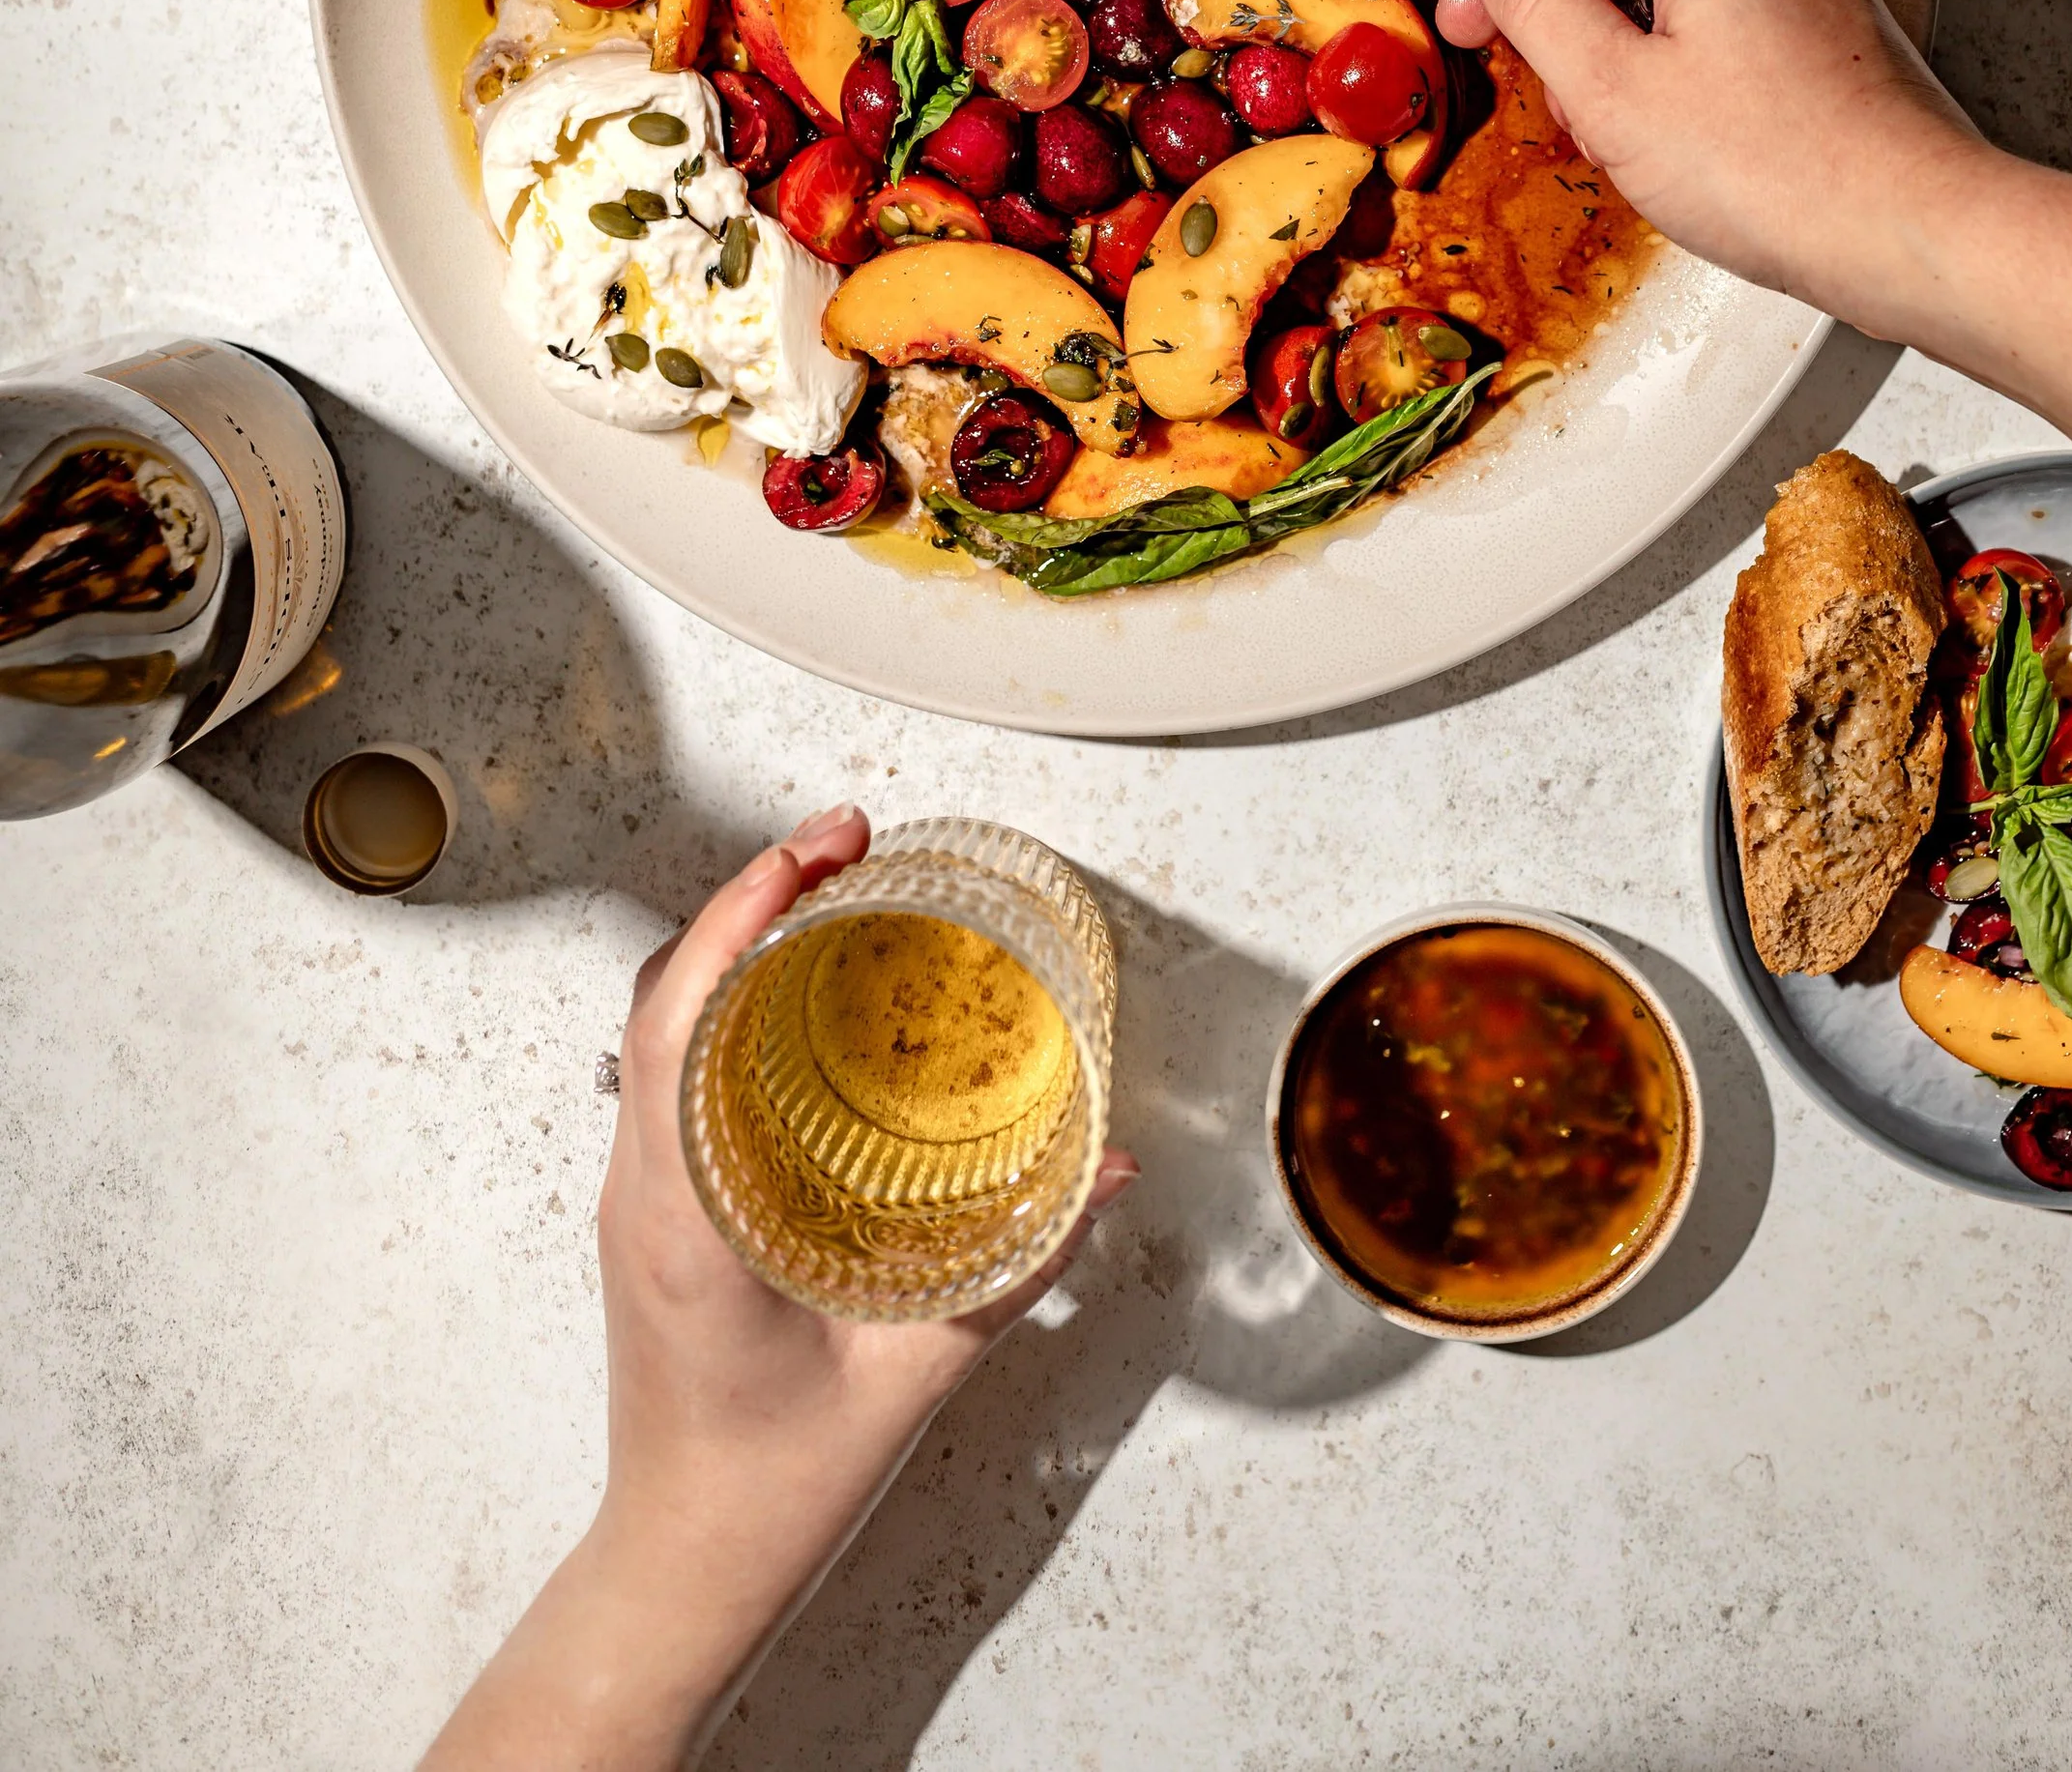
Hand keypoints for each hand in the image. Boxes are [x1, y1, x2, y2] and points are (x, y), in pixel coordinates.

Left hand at [425, 811, 1134, 1771]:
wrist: (688, 1563)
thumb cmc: (774, 1485)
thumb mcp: (915, 1373)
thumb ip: (1015, 1269)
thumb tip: (1099, 1171)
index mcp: (683, 1215)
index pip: (680, 1020)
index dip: (741, 916)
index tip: (813, 853)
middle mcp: (643, 1188)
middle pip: (666, 995)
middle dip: (750, 900)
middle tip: (842, 843)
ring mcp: (637, 1197)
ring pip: (662, 1027)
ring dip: (738, 947)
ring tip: (828, 894)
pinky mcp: (653, 1211)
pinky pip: (676, 1073)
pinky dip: (731, 1008)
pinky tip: (802, 1000)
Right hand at [1435, 0, 1981, 331]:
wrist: (1914, 232)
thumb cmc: (1787, 170)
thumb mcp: (1610, 91)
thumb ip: (1536, 4)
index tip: (1476, 7)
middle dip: (1564, 5)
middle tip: (1534, 75)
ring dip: (1621, 48)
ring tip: (1619, 131)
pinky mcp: (1833, 29)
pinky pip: (1726, 22)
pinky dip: (1681, 68)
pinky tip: (1678, 141)